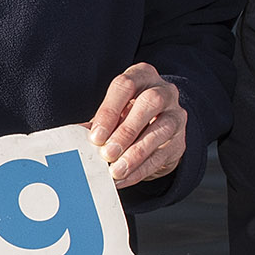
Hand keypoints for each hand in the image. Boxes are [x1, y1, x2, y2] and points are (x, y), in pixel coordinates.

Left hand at [87, 64, 186, 188]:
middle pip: (150, 102)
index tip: (95, 136)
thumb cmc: (128, 115)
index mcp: (142, 76)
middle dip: (126, 130)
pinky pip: (162, 155)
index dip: (109, 111)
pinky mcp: (180, 141)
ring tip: (116, 170)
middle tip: (107, 153)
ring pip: (162, 129)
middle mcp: (164, 91)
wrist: (157, 130)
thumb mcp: (113, 112)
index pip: (125, 85)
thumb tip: (74, 138)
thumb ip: (97, 122)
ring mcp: (176, 115)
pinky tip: (124, 178)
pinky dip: (141, 169)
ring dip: (136, 153)